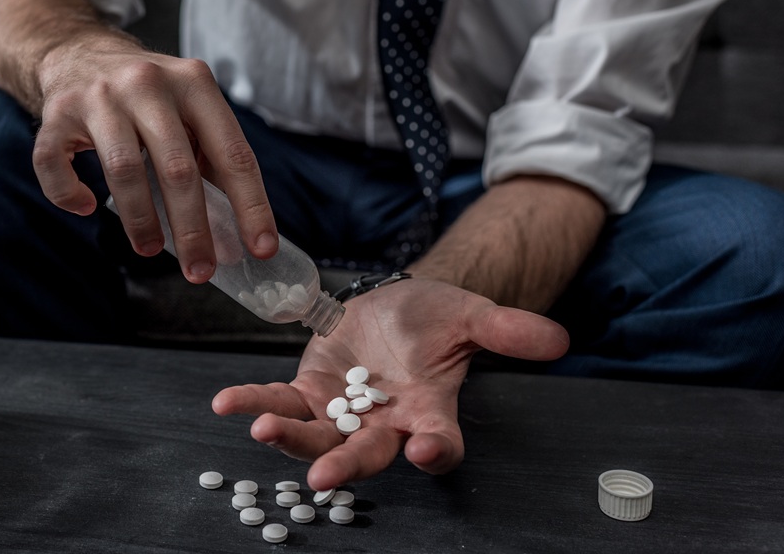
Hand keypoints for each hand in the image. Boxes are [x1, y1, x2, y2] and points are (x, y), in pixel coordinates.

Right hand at [33, 34, 277, 281]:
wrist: (79, 50)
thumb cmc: (146, 95)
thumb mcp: (189, 107)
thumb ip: (210, 156)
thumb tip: (235, 231)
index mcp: (194, 83)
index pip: (232, 152)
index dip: (250, 204)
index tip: (260, 247)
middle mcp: (148, 83)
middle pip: (177, 168)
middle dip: (193, 228)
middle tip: (200, 270)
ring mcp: (100, 96)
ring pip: (122, 170)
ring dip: (140, 221)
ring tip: (149, 249)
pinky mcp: (57, 111)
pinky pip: (55, 163)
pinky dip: (69, 194)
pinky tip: (87, 207)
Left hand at [211, 276, 568, 489]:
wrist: (397, 305)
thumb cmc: (437, 318)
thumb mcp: (472, 314)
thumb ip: (507, 330)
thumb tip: (556, 338)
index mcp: (430, 413)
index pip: (440, 443)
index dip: (436, 451)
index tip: (428, 450)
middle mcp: (385, 424)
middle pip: (367, 456)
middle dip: (344, 467)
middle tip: (322, 477)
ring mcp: (343, 414)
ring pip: (316, 437)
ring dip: (288, 439)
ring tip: (262, 432)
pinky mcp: (310, 393)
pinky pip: (280, 404)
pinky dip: (254, 404)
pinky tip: (227, 404)